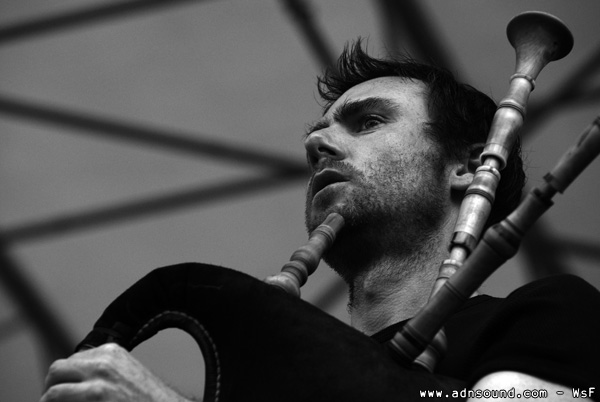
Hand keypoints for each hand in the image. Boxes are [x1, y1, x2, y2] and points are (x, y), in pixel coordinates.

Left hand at [41, 343, 190, 401]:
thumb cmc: (148, 399)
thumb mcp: (126, 373)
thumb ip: (104, 370)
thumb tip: (76, 378)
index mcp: (111, 351)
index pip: (71, 360)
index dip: (67, 379)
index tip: (68, 391)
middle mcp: (103, 362)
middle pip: (57, 370)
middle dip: (53, 387)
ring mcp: (97, 382)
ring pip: (52, 391)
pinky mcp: (94, 398)